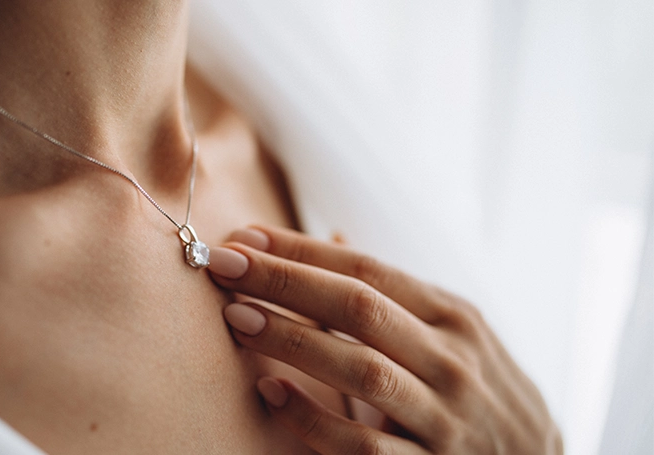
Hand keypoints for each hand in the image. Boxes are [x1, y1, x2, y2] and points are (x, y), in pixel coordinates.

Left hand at [207, 226, 562, 454]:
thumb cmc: (477, 387)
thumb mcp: (451, 330)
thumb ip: (392, 291)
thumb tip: (329, 235)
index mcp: (454, 316)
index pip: (368, 269)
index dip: (303, 251)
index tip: (246, 237)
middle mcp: (453, 359)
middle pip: (358, 308)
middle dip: (285, 281)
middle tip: (226, 264)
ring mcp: (445, 417)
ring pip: (360, 370)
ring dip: (290, 339)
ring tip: (237, 317)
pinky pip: (360, 446)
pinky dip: (312, 418)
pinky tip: (270, 392)